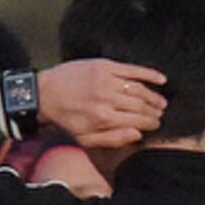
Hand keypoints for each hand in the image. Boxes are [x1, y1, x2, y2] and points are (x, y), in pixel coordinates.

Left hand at [36, 59, 167, 149]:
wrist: (43, 93)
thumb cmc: (64, 119)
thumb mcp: (85, 138)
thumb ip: (113, 138)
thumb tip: (138, 135)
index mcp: (105, 118)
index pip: (138, 121)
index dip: (151, 123)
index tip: (157, 124)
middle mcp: (108, 98)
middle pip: (141, 105)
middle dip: (154, 111)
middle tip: (160, 113)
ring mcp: (106, 80)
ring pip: (139, 89)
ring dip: (154, 96)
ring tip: (161, 102)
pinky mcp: (104, 66)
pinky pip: (132, 69)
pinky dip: (149, 73)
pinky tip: (161, 79)